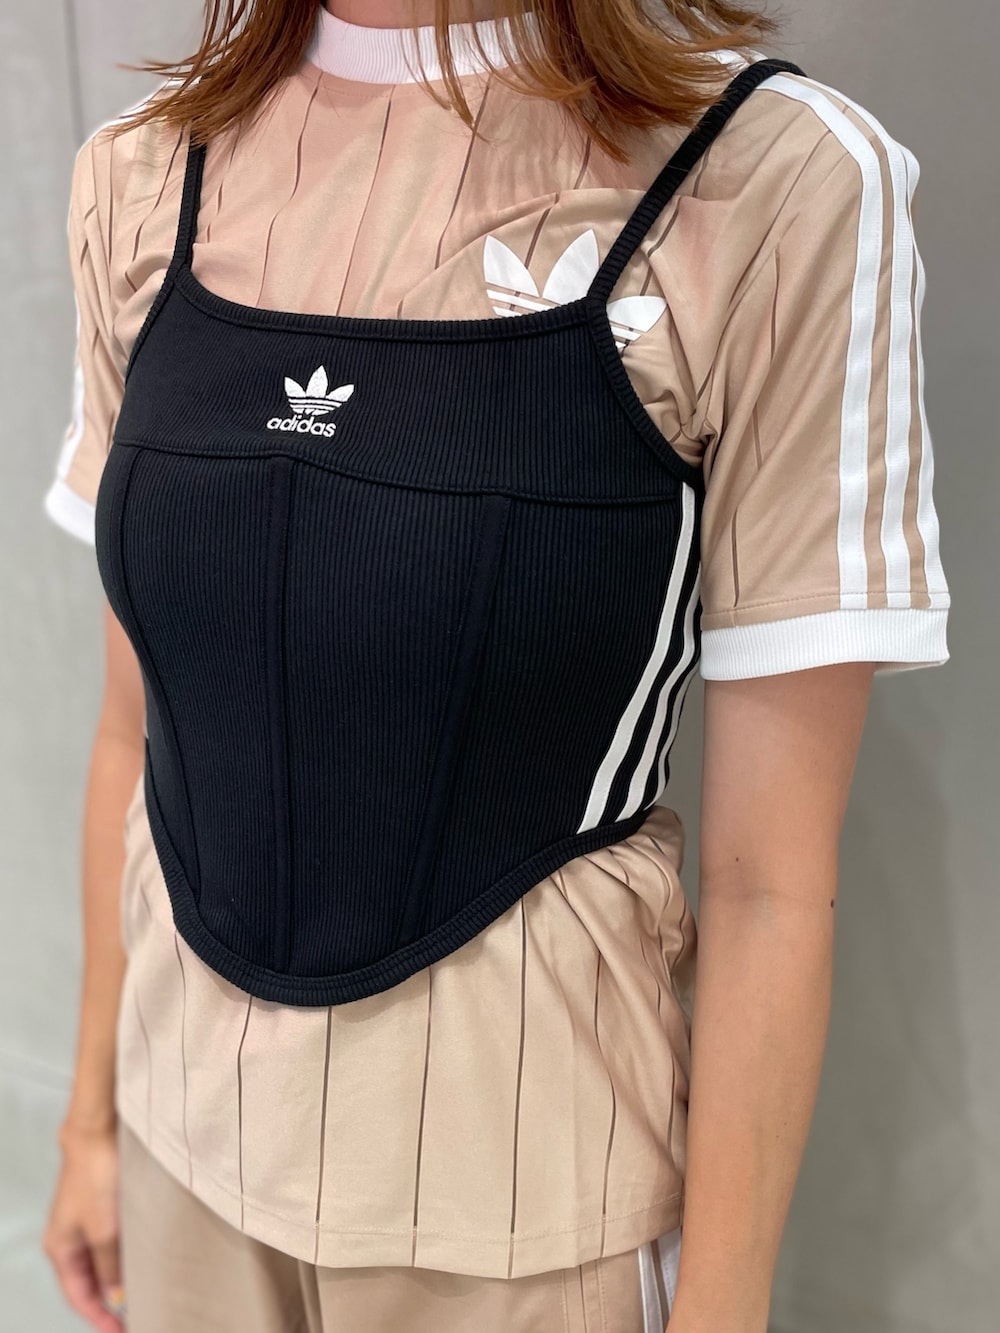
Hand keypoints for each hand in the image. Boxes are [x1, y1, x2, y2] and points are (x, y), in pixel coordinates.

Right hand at [43, 1118, 124, 1332]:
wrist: (98, 1131)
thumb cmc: (96, 1176)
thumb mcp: (105, 1228)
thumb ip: (110, 1265)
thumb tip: (116, 1298)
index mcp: (61, 1249)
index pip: (79, 1297)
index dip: (100, 1318)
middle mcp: (69, 1239)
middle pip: (89, 1283)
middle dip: (110, 1303)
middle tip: (137, 1319)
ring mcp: (85, 1222)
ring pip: (102, 1263)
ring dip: (119, 1280)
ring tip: (144, 1296)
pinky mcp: (101, 1206)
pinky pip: (111, 1243)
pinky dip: (124, 1257)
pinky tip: (142, 1261)